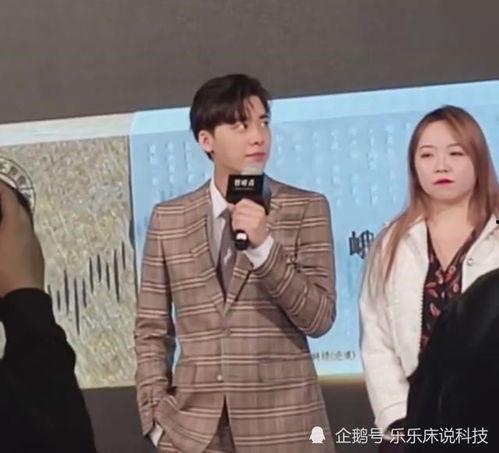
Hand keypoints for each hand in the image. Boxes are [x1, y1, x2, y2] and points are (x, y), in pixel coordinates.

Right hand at [0, 182, 43, 296]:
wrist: (23, 300)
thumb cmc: (2, 277)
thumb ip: (0, 223)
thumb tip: (2, 220)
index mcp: (14, 226)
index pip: (7, 198)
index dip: (1, 188)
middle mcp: (27, 232)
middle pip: (19, 208)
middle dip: (6, 199)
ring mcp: (34, 245)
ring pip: (24, 223)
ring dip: (13, 216)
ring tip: (2, 215)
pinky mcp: (36, 257)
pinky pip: (26, 236)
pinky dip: (17, 231)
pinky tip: (9, 239)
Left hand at [227, 199, 268, 247]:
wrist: (260, 243)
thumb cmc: (255, 231)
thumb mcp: (250, 218)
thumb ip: (240, 210)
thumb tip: (230, 205)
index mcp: (260, 209)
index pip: (244, 201)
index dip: (237, 207)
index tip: (238, 214)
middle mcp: (259, 213)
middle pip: (239, 208)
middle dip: (235, 216)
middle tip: (239, 223)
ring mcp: (256, 220)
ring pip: (237, 216)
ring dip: (235, 223)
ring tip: (240, 227)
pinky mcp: (252, 227)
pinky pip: (237, 224)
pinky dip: (236, 227)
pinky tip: (239, 231)